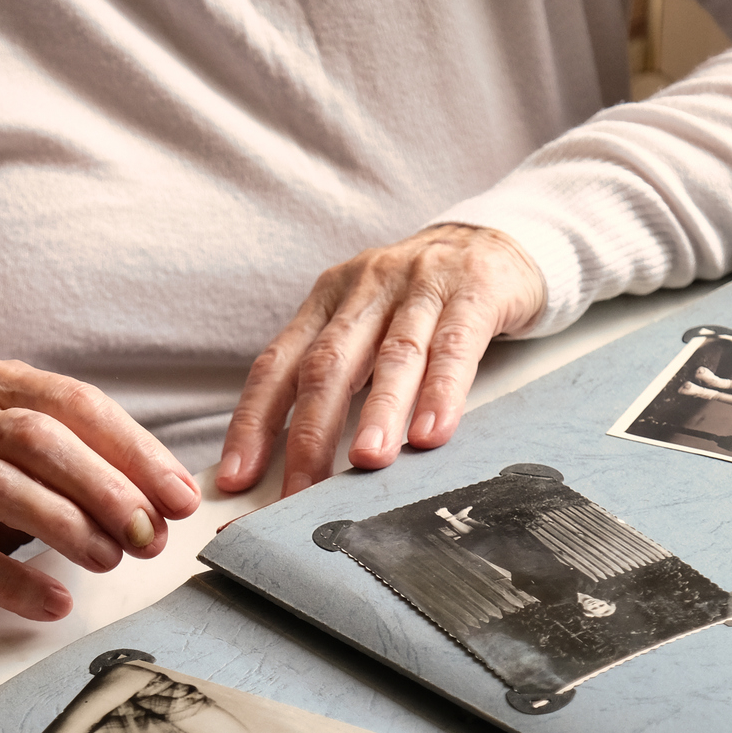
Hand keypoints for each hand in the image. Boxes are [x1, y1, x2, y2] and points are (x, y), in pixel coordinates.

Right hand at [0, 357, 201, 623]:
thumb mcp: (34, 463)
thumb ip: (92, 467)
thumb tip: (169, 503)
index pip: (75, 402)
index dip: (135, 451)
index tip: (180, 499)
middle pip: (37, 438)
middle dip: (104, 488)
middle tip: (147, 535)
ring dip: (65, 524)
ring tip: (107, 560)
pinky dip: (14, 580)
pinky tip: (53, 600)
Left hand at [216, 225, 545, 497]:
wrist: (494, 238)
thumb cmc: (421, 301)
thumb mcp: (367, 326)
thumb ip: (337, 380)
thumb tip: (301, 467)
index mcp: (327, 301)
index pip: (277, 366)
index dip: (253, 423)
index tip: (237, 478)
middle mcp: (365, 290)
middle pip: (327, 366)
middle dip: (309, 436)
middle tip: (299, 494)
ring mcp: (419, 286)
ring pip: (392, 356)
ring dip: (378, 413)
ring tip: (368, 462)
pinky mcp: (473, 290)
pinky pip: (454, 345)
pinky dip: (441, 392)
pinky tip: (431, 432)